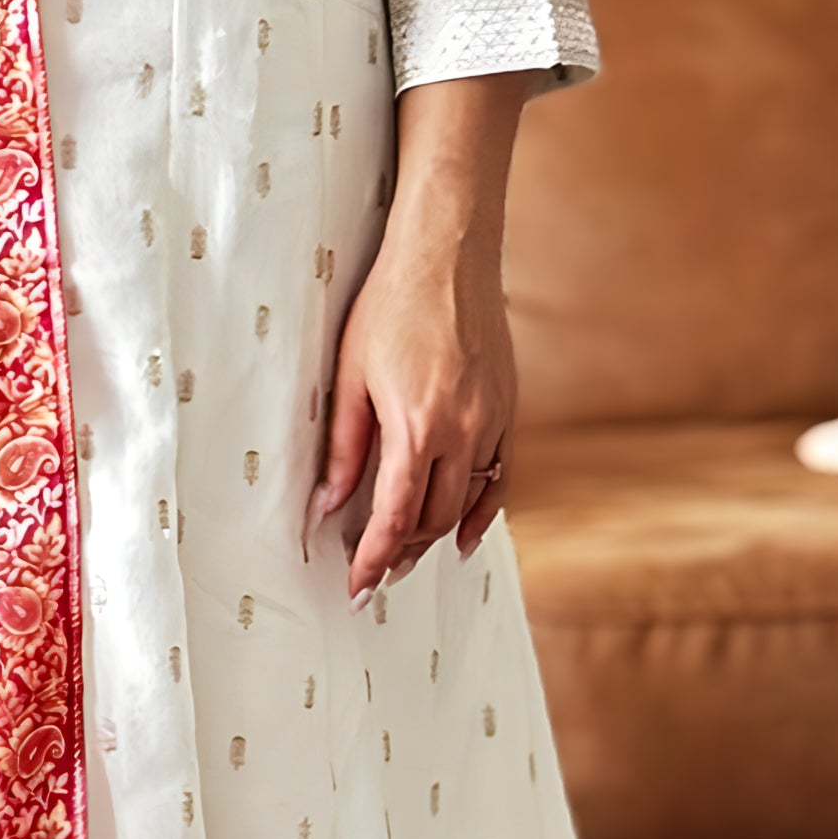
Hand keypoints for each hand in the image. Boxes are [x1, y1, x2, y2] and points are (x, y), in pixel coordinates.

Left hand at [311, 75, 533, 597]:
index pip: (395, 518)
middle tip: (375, 573)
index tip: (358, 586)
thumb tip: (329, 504)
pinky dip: (480, 511)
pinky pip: (498, 476)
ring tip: (407, 556)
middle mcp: (462, 432)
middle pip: (433, 519)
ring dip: (435, 536)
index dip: (374, 558)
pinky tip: (462, 534)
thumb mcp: (350, 375)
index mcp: (417, 426)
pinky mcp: (508, 407)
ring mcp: (492, 421)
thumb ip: (343, 446)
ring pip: (466, 502)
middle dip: (402, 553)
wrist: (448, 252)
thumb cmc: (390, 304)